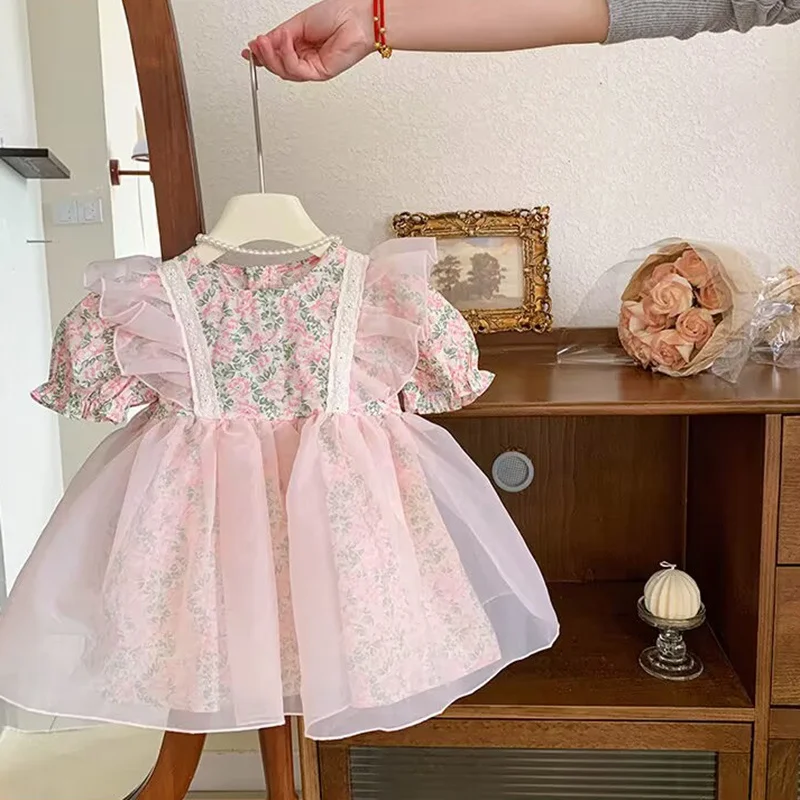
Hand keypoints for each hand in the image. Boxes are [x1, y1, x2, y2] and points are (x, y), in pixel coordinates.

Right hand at [242, 0, 374, 81]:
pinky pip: (297, 70)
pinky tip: (286, 42)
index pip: (277, 56)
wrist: (358, 18)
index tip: (248, 51)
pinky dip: (288, 56)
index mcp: (300, 46)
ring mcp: (313, 67)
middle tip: (256, 44)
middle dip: (264, 56)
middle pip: (278, 67)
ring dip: (272, 57)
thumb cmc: (338, 15)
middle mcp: (306, 58)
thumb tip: (261, 43)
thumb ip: (280, 36)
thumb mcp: (298, 23)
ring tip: (266, 42)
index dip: (261, 56)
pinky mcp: (320, 73)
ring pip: (285, 72)